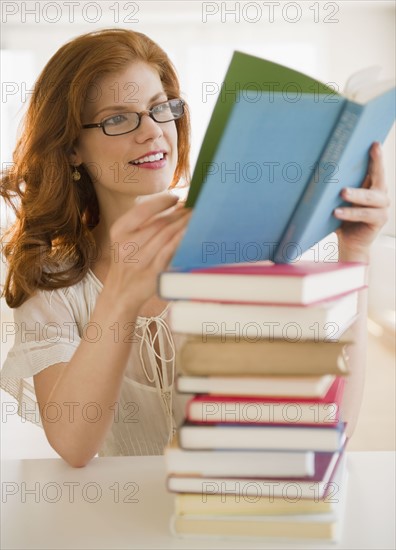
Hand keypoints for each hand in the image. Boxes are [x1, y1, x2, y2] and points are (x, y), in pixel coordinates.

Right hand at [105, 192, 190, 309]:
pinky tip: (189, 234)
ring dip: (183, 225)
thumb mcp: (125, 239)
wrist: (120, 293)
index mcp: (119, 231)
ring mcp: (139, 261)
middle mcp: (126, 246)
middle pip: (158, 223)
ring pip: (165, 236)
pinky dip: (180, 241)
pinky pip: (169, 253)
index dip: (161, 202)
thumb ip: (143, 223)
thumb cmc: (128, 261)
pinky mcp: (152, 273)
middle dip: (178, 214)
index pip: (142, 211)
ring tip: (195, 218)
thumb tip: (174, 205)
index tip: (176, 198)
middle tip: (192, 208)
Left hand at [334, 142, 389, 261]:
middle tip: (368, 153)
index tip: (374, 143)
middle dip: (374, 164)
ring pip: (371, 197)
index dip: (376, 156)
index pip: (375, 167)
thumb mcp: (340, 199)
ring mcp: (383, 206)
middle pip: (379, 176)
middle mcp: (381, 193)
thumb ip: (338, 186)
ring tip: (342, 192)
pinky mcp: (380, 219)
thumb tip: (316, 170)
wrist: (349, 241)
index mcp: (373, 183)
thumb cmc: (343, 215)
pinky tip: (337, 212)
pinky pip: (365, 214)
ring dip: (356, 194)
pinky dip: (351, 213)